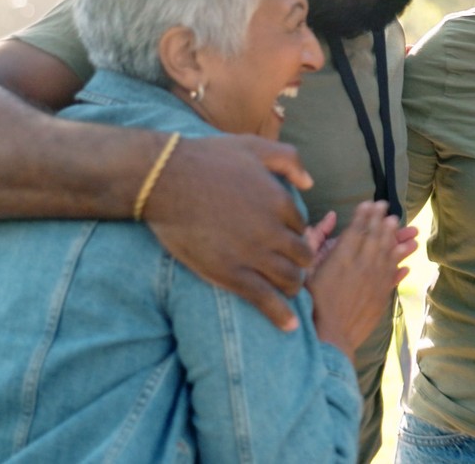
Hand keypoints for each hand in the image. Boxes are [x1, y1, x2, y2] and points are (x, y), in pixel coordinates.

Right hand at [144, 133, 316, 330]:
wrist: (165, 180)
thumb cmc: (207, 159)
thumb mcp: (254, 147)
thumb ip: (288, 160)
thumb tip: (310, 182)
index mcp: (280, 201)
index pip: (303, 227)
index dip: (296, 235)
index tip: (289, 241)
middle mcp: (273, 230)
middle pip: (302, 256)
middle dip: (301, 263)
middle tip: (293, 268)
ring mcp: (253, 254)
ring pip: (289, 279)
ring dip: (293, 287)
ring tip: (289, 291)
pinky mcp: (231, 274)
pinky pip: (265, 299)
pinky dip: (280, 314)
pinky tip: (290, 326)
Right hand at [307, 200, 419, 360]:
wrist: (329, 336)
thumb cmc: (310, 304)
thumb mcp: (305, 269)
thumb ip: (314, 240)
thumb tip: (328, 218)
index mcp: (342, 256)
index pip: (358, 228)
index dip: (365, 214)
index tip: (370, 202)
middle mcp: (363, 264)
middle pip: (376, 236)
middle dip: (381, 220)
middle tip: (386, 207)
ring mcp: (375, 279)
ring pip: (388, 252)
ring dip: (394, 237)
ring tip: (399, 225)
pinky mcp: (382, 295)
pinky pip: (394, 274)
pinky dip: (400, 264)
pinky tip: (406, 259)